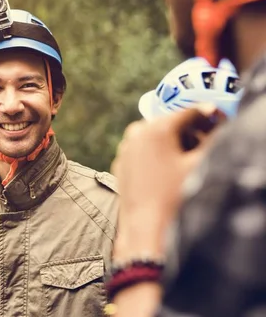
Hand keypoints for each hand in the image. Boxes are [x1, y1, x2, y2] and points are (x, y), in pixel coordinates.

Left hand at [111, 104, 222, 258]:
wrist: (145, 228)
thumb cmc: (174, 197)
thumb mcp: (200, 165)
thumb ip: (213, 138)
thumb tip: (218, 125)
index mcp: (156, 127)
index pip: (190, 112)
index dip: (209, 118)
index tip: (220, 127)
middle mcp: (136, 132)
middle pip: (172, 123)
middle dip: (191, 133)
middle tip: (205, 148)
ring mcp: (126, 147)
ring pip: (157, 137)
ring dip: (174, 144)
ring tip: (186, 164)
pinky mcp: (121, 163)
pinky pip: (144, 151)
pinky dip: (157, 155)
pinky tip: (168, 173)